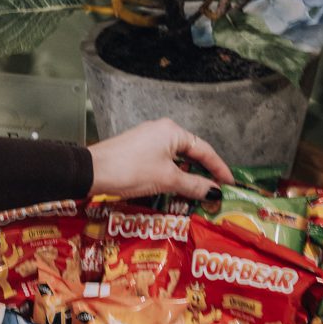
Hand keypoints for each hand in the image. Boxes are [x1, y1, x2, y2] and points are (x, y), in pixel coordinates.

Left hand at [88, 119, 233, 202]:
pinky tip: (176, 187)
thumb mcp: (167, 179)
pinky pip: (164, 161)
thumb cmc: (132, 171)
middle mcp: (162, 130)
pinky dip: (173, 174)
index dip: (219, 168)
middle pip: (191, 153)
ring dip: (188, 175)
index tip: (230, 184)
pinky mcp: (138, 149)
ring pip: (176, 158)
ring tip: (199, 193)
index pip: (205, 150)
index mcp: (173, 132)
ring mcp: (148, 139)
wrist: (92, 171)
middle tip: (216, 190)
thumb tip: (215, 192)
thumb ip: (194, 185)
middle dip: (204, 172)